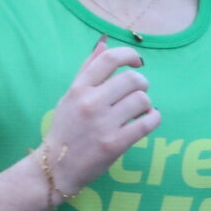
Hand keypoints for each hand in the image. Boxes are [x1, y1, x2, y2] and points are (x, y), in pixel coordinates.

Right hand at [42, 39, 159, 202]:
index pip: (109, 60)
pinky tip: (150, 119)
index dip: (129, 56)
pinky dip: (154, 118)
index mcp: (78, 89)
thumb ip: (87, 70)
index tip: (137, 62)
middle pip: (133, 79)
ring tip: (140, 110)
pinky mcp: (115, 144)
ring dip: (146, 103)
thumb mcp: (69, 96)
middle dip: (142, 84)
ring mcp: (103, 124)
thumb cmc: (65, 129)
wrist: (55, 168)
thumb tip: (104, 43)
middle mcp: (90, 103)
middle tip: (139, 91)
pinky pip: (147, 123)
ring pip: (142, 100)